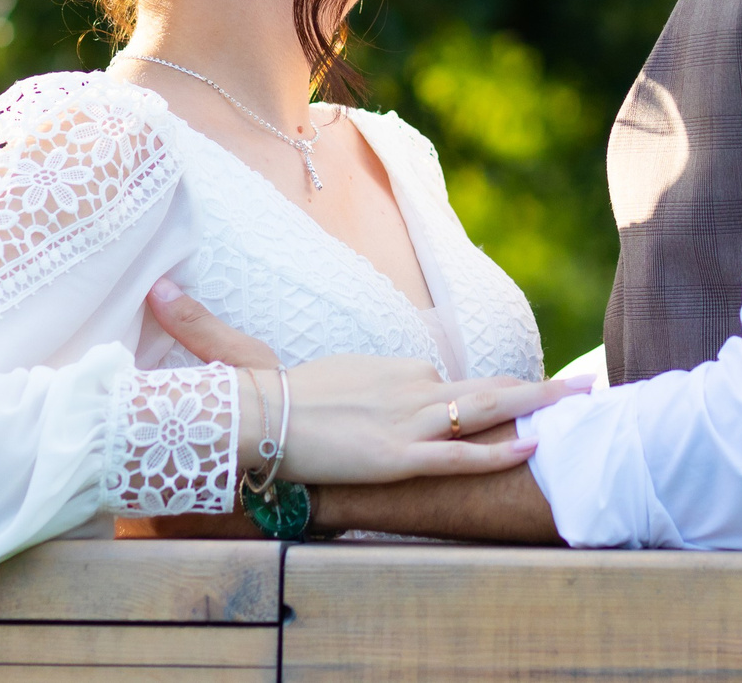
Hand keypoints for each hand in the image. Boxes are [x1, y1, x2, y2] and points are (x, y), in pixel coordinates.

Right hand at [149, 277, 590, 484]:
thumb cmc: (249, 394)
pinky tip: (533, 446)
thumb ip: (219, 329)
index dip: (471, 392)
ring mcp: (404, 423)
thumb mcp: (247, 359)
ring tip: (581, 406)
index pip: (439, 380)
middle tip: (583, 388)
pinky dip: (496, 450)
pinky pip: (458, 456)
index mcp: (382, 369)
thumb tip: (158, 285)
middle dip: (534, 388)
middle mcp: (403, 388)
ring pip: (482, 413)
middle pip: (479, 387)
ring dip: (534, 409)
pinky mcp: (398, 456)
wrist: (242, 417)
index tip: (512, 394)